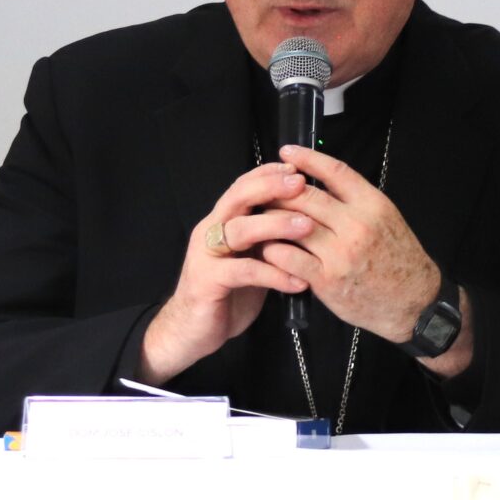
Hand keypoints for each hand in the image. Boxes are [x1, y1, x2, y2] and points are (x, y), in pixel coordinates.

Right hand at [136, 162, 313, 382]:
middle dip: (270, 188)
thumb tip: (304, 218)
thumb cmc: (226, 293)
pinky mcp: (207, 281)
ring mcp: (207, 255)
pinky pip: (244, 272)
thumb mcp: (249, 259)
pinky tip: (299, 281)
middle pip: (238, 198)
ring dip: (276, 226)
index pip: (242, 187)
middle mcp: (211, 232)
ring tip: (307, 228)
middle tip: (300, 186)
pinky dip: (275, 274)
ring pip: (241, 230)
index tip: (297, 169)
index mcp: (221, 222)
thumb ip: (266, 238)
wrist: (191, 330)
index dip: (268, 175)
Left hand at [273, 144, 471, 373]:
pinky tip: (268, 247)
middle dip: (279, 189)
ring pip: (291, 224)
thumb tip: (319, 180)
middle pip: (305, 196)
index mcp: (372, 205)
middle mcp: (356, 225)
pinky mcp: (326, 280)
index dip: (307, 158)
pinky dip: (273, 250)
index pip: (334, 171)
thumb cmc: (398, 259)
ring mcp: (340, 253)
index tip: (287, 151)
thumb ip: (355, 200)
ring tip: (259, 216)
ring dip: (270, 218)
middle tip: (263, 187)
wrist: (413, 302)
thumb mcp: (385, 218)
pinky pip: (288, 258)